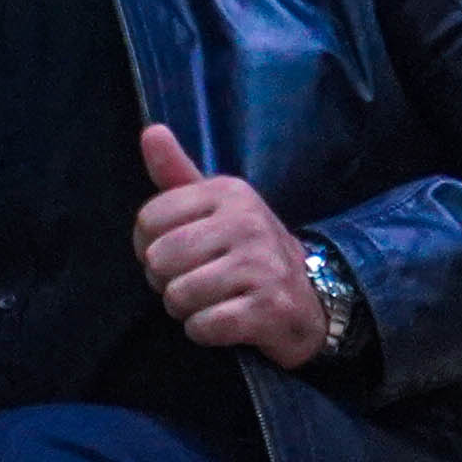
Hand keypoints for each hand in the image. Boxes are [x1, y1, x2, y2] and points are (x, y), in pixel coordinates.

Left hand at [135, 124, 332, 369]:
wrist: (313, 300)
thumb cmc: (248, 252)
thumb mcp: (216, 208)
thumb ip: (177, 174)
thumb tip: (151, 131)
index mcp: (229, 192)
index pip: (148, 219)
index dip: (148, 246)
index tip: (176, 254)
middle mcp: (248, 223)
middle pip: (159, 259)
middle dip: (165, 281)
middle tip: (195, 282)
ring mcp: (263, 266)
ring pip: (178, 295)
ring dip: (185, 309)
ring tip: (212, 301)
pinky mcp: (270, 308)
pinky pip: (203, 325)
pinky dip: (204, 331)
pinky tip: (226, 322)